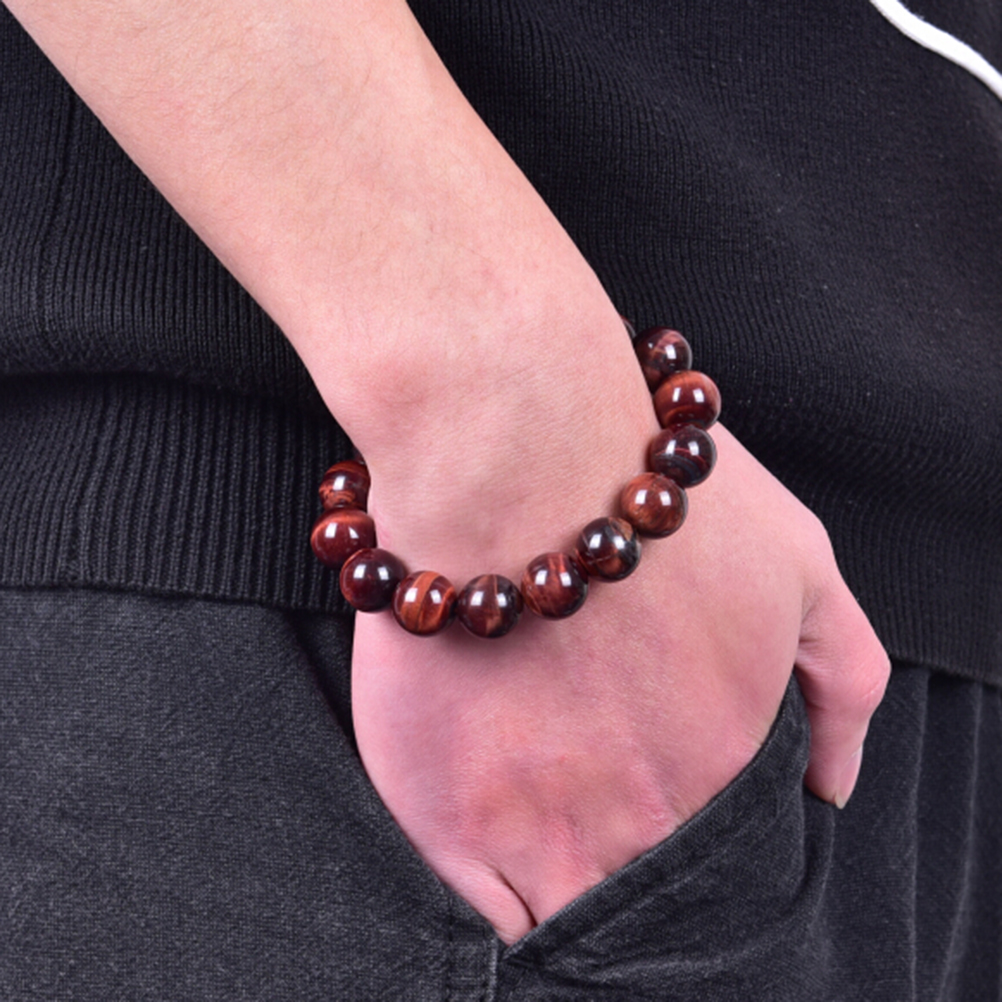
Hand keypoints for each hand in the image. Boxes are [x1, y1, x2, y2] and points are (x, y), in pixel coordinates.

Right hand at [351, 424, 889, 943]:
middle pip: (645, 890)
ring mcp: (540, 827)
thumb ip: (842, 682)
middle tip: (601, 805)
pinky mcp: (445, 818)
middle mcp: (640, 816)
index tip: (664, 801)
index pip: (721, 858)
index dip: (692, 835)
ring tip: (552, 829)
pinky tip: (502, 848)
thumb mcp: (798, 565)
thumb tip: (828, 787)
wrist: (507, 458)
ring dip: (571, 891)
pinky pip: (488, 913)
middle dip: (632, 861)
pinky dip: (502, 900)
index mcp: (723, 763)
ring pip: (569, 918)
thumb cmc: (649, 495)